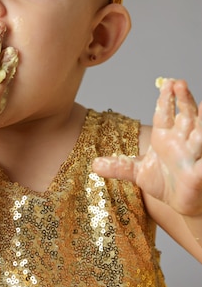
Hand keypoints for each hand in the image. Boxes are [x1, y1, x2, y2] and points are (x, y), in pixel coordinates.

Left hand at [93, 79, 201, 216]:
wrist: (181, 204)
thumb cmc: (165, 183)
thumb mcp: (139, 173)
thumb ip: (119, 166)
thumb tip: (94, 164)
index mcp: (166, 137)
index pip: (165, 114)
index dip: (166, 98)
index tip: (166, 82)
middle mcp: (183, 142)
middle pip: (185, 117)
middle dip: (183, 100)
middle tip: (180, 83)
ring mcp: (193, 156)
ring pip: (201, 133)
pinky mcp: (200, 174)